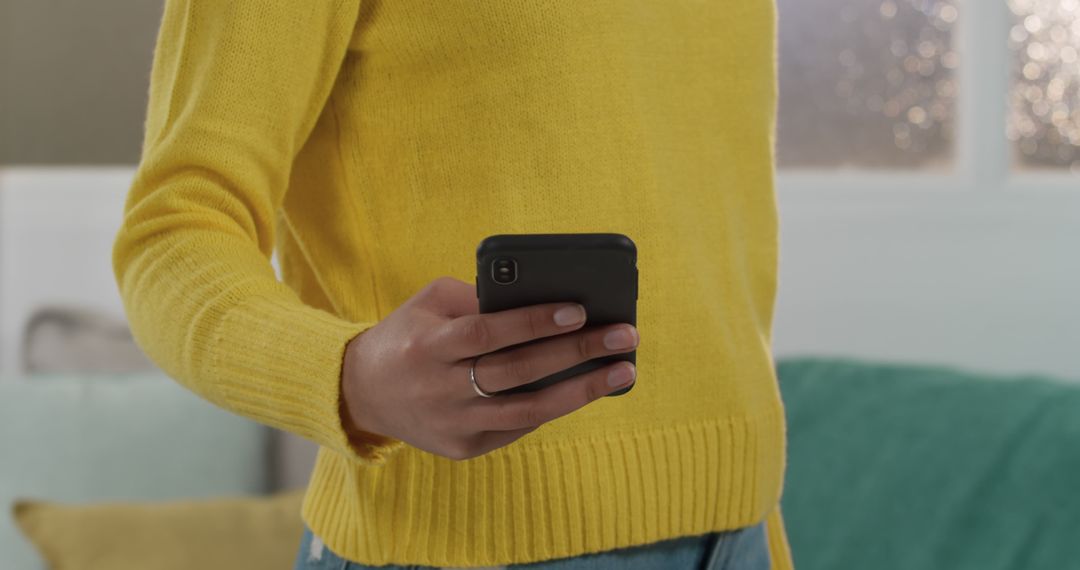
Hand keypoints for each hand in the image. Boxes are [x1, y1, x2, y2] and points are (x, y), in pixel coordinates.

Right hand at [340, 276, 638, 460]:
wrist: (364, 391)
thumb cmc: (411, 334)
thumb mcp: (431, 303)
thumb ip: (480, 298)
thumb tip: (547, 299)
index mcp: (429, 345)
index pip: (487, 333)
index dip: (533, 322)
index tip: (579, 310)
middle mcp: (440, 388)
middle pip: (518, 372)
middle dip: (577, 354)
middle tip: (625, 337)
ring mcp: (453, 424)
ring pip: (528, 411)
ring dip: (582, 391)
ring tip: (623, 372)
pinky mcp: (463, 448)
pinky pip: (518, 426)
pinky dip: (554, 406)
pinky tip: (588, 388)